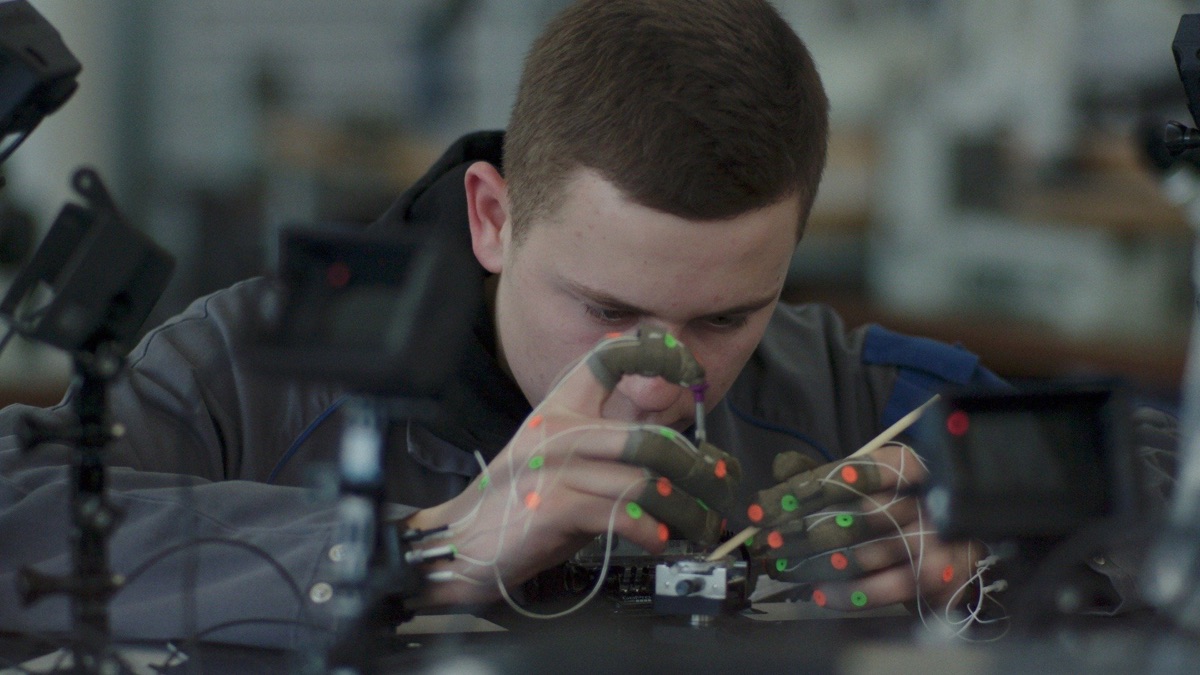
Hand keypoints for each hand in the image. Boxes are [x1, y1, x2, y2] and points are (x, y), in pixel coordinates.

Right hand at [409, 331, 739, 606]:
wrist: (460, 543)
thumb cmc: (519, 506)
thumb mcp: (560, 460)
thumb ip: (607, 448)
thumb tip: (678, 455)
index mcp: (559, 408)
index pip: (607, 358)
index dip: (652, 354)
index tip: (687, 368)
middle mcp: (559, 429)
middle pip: (650, 438)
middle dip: (695, 471)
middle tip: (716, 489)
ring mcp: (556, 467)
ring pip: (645, 481)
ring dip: (683, 511)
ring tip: (698, 527)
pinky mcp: (556, 506)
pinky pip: (623, 514)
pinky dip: (650, 532)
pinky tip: (657, 540)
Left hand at [749, 444, 983, 612]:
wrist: (950, 549)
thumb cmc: (896, 511)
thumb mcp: (863, 485)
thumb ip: (823, 475)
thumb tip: (782, 466)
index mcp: (905, 466)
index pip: (853, 472)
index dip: (807, 489)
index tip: (766, 508)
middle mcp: (924, 497)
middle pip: (858, 514)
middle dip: (807, 531)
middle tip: (770, 543)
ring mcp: (935, 537)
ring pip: (869, 553)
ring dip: (821, 564)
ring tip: (785, 569)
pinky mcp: (939, 574)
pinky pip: (889, 586)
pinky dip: (851, 592)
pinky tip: (821, 592)